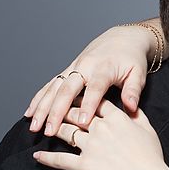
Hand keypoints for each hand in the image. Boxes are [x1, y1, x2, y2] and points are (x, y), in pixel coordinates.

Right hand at [25, 24, 157, 135]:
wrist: (123, 39)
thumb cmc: (132, 59)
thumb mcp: (139, 73)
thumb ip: (134, 91)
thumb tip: (131, 108)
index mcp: (104, 68)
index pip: (95, 88)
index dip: (88, 105)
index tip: (82, 123)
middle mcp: (85, 67)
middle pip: (67, 89)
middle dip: (56, 111)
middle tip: (50, 131)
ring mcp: (73, 68)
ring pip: (54, 88)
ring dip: (42, 108)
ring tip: (34, 126)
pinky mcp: (67, 71)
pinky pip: (50, 85)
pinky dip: (39, 99)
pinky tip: (30, 113)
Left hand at [32, 99, 164, 169]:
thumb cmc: (151, 158)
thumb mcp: (148, 130)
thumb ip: (137, 115)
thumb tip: (132, 106)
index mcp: (117, 118)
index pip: (96, 102)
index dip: (84, 99)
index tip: (76, 97)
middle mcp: (101, 128)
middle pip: (75, 114)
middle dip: (63, 110)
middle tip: (54, 109)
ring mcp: (91, 146)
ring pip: (65, 132)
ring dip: (53, 129)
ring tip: (44, 128)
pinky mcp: (84, 165)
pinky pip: (60, 160)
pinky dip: (47, 158)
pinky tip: (37, 156)